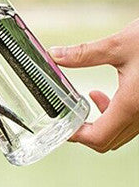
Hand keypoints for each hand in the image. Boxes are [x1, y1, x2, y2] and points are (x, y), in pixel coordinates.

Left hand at [50, 19, 138, 151]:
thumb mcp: (118, 45)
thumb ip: (84, 54)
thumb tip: (55, 55)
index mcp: (131, 105)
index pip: (99, 137)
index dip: (77, 137)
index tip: (62, 128)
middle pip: (109, 141)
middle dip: (86, 131)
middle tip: (69, 115)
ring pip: (121, 133)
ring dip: (100, 122)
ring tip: (89, 98)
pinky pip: (131, 123)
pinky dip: (114, 115)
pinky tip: (105, 94)